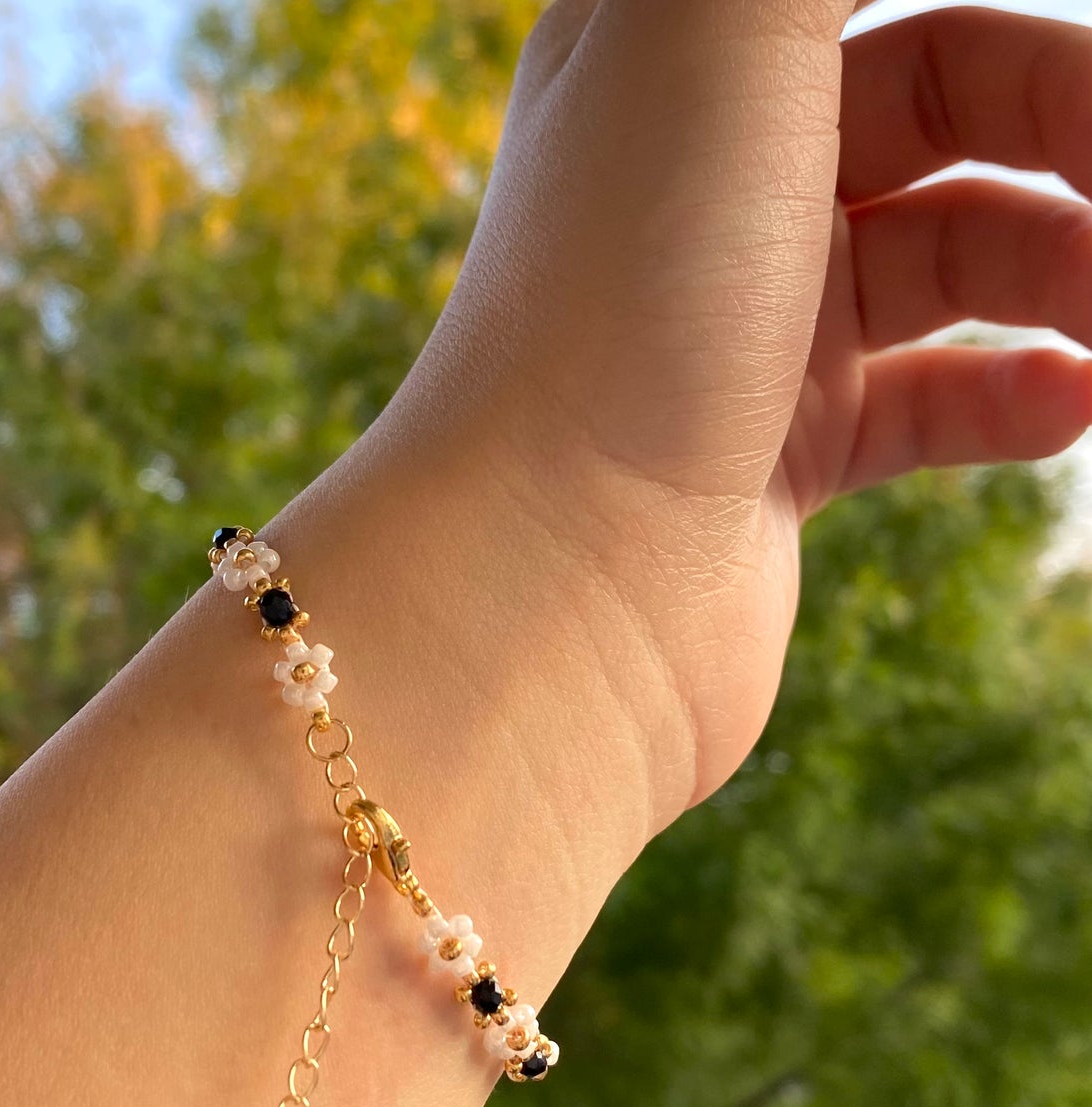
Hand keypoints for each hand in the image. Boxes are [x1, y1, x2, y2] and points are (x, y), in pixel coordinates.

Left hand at [397, 1, 1091, 816]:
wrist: (545, 577)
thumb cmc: (615, 301)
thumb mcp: (716, 35)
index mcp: (674, 62)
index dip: (1007, 34)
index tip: (1086, 83)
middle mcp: (707, 189)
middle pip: (943, 105)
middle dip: (1067, 127)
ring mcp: (742, 331)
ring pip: (950, 263)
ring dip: (1066, 268)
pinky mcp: (770, 462)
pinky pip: (924, 410)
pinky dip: (1012, 400)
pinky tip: (1070, 404)